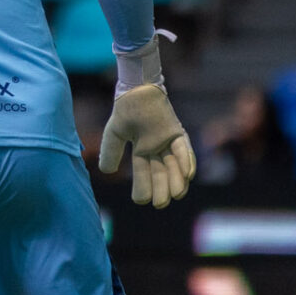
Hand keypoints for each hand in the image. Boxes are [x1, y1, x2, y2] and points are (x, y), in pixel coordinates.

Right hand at [98, 82, 197, 207]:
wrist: (136, 90)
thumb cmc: (126, 110)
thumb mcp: (114, 134)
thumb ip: (111, 151)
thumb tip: (107, 171)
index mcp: (142, 151)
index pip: (143, 174)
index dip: (142, 187)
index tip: (141, 201)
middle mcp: (157, 149)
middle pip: (161, 172)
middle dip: (161, 188)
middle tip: (161, 203)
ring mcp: (168, 141)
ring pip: (174, 165)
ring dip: (177, 180)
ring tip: (177, 195)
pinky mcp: (177, 132)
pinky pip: (183, 148)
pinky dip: (187, 161)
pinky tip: (188, 175)